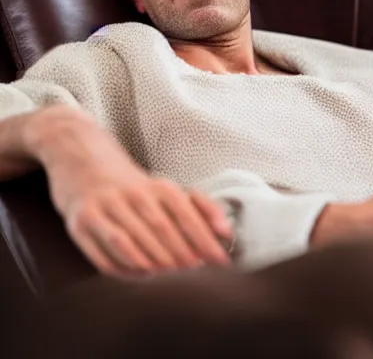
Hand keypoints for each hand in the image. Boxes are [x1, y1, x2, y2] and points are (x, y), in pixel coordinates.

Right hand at [26, 105, 232, 276]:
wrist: (85, 164)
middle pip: (160, 229)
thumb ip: (202, 208)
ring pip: (130, 242)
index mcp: (157, 187)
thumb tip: (226, 233)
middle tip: (192, 269)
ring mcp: (103, 208)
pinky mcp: (80, 223)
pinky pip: (103, 254)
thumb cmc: (135, 188)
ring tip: (168, 273)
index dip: (203, 238)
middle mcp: (130, 195)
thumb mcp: (168, 190)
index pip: (185, 213)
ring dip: (152, 262)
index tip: (218, 258)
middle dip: (180, 254)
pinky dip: (124, 269)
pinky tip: (140, 274)